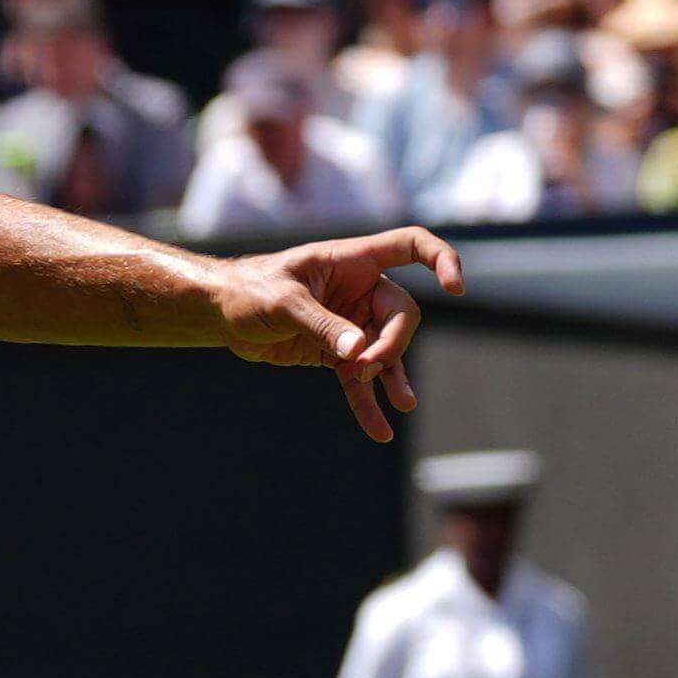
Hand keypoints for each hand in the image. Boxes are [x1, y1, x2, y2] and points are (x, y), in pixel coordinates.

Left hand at [215, 226, 455, 442]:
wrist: (221, 314)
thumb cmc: (249, 291)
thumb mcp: (282, 303)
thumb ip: (321, 324)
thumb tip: (358, 352)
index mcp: (353, 260)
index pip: (411, 246)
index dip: (440, 258)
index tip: (455, 285)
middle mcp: (361, 291)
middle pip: (402, 315)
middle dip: (391, 343)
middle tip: (363, 365)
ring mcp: (352, 324)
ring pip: (387, 352)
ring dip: (392, 377)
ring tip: (401, 404)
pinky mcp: (337, 355)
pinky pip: (362, 381)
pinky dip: (368, 404)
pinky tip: (379, 431)